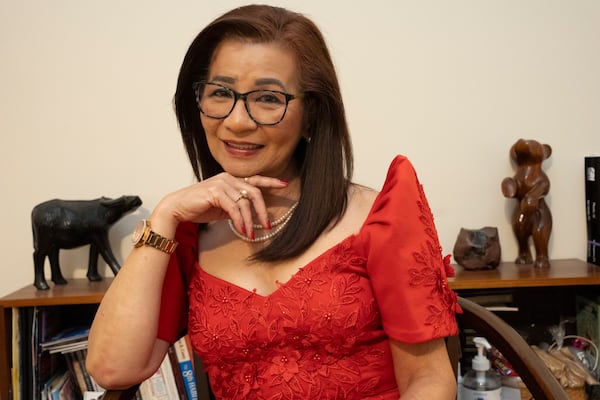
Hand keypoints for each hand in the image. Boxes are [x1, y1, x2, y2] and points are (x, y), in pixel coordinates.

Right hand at [152, 173, 288, 238]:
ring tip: (252, 234)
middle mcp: (228, 178)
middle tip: (267, 226)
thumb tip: (251, 217)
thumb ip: (236, 208)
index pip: (255, 179)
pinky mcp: (215, 191)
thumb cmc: (198, 208)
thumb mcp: (222, 208)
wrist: (177, 208)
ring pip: (245, 202)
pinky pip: (234, 208)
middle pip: (254, 192)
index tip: (284, 184)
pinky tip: (242, 230)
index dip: (270, 181)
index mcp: (231, 180)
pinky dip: (240, 220)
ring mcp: (221, 183)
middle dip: (263, 210)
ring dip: (250, 221)